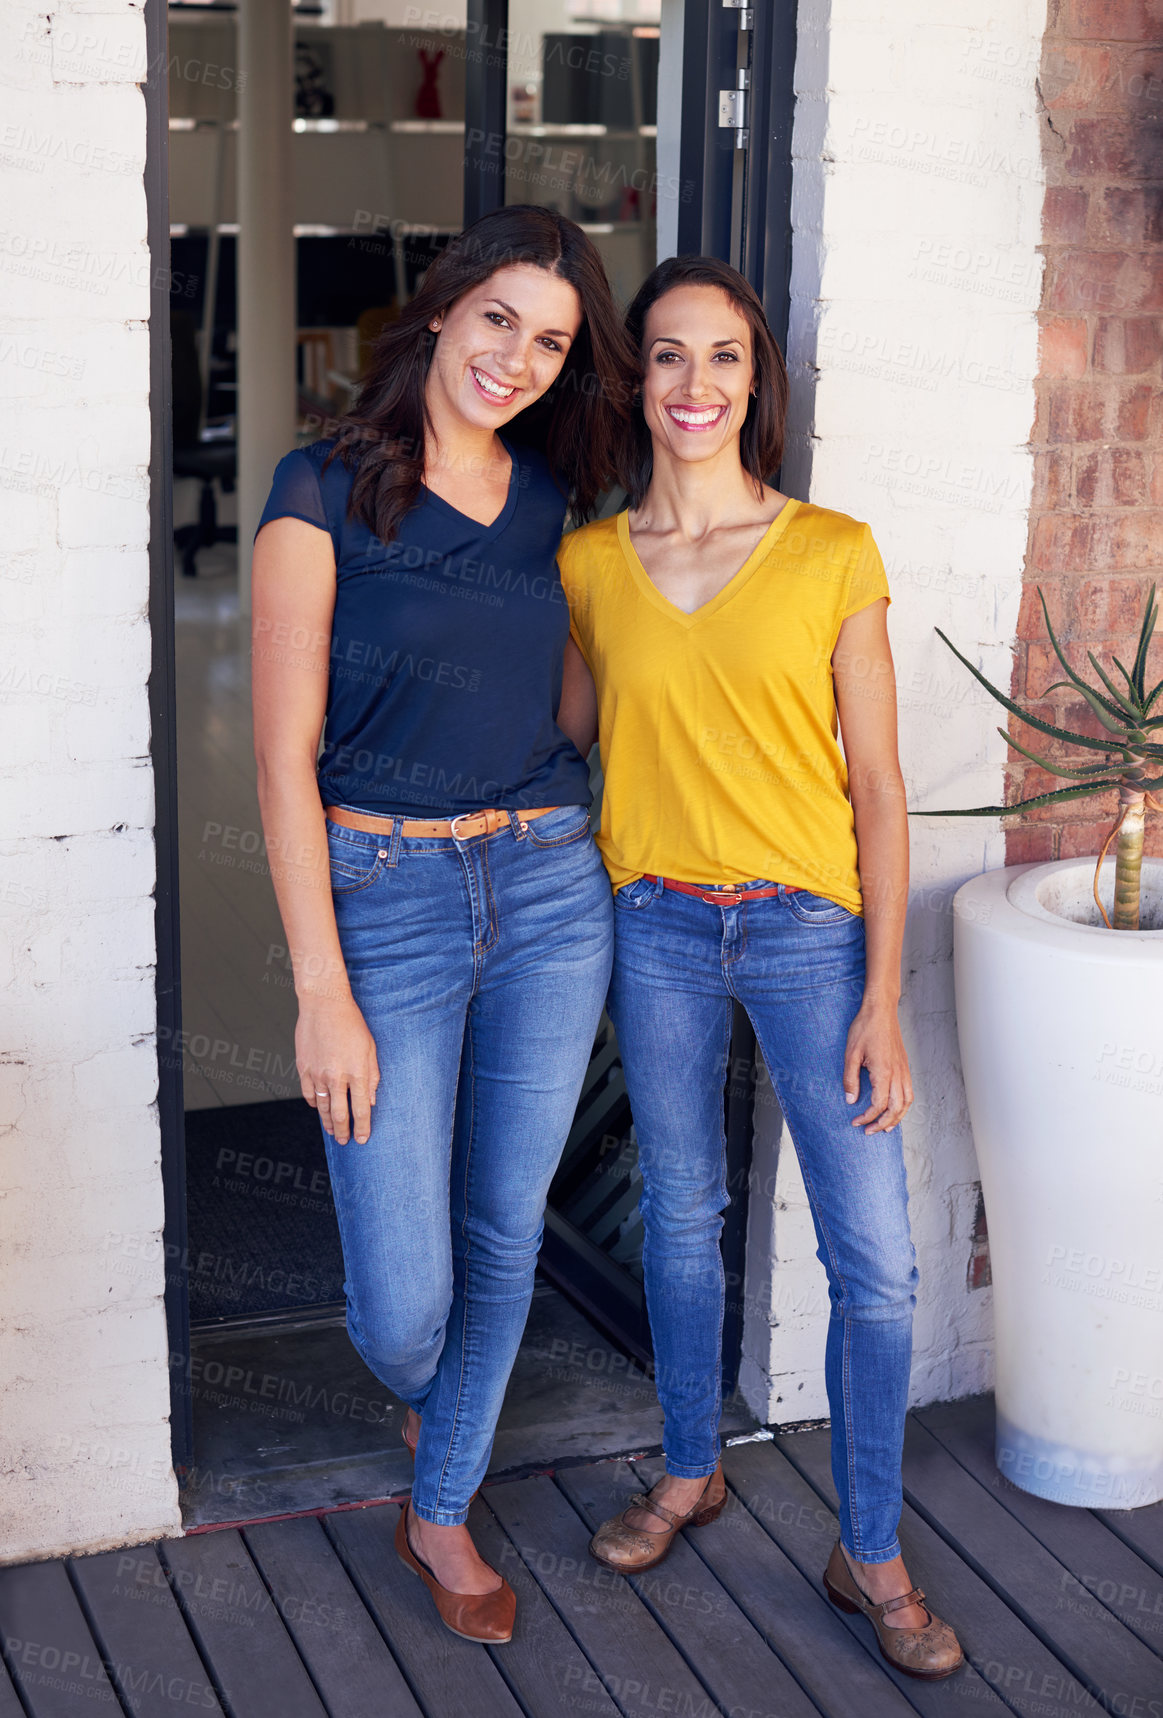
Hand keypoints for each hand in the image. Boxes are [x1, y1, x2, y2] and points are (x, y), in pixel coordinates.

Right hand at [296, 994, 379, 1144]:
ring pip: (321, 1107)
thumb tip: (371, 1100)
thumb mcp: (371, 1047)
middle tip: (345, 1142)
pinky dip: (313, 1103)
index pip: (361, 1109)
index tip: (362, 1139)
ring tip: (333, 1131)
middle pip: (340, 1114)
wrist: (324, 1004)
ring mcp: (317, 1073)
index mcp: (356, 1072)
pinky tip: (318, 1108)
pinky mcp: (303, 1067)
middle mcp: (336, 1076)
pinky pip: (308, 1093)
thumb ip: (372, 1076)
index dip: (362, 1127)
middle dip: (344, 1132)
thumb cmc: (352, 1022)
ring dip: (328, 1122)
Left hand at [843, 1000, 912, 1133]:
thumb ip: (850, 1079)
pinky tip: (895, 1108)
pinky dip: (904, 1105)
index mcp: (884, 1072)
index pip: (879, 1104)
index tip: (856, 1121)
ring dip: (897, 1117)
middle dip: (883, 1123)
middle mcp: (897, 1073)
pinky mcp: (905, 1066)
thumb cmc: (865, 1028)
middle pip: (896, 1108)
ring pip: (907, 1102)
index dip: (868, 1117)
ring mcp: (904, 1070)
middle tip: (869, 1131)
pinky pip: (909, 1091)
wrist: (881, 1010)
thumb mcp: (851, 1053)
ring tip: (886, 1127)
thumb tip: (850, 1100)